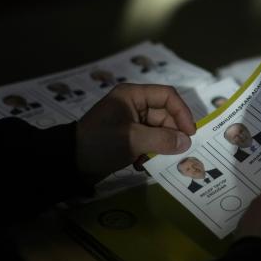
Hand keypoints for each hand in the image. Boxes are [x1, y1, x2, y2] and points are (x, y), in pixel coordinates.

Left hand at [75, 83, 194, 179]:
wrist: (70, 163)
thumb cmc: (101, 143)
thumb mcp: (133, 139)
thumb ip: (162, 139)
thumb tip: (186, 142)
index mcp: (132, 96)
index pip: (167, 96)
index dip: (182, 113)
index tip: (190, 134)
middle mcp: (133, 105)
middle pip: (165, 115)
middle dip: (172, 134)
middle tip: (178, 153)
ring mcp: (130, 122)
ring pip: (158, 131)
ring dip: (161, 147)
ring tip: (158, 161)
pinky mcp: (127, 138)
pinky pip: (148, 142)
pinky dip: (150, 153)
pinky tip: (142, 164)